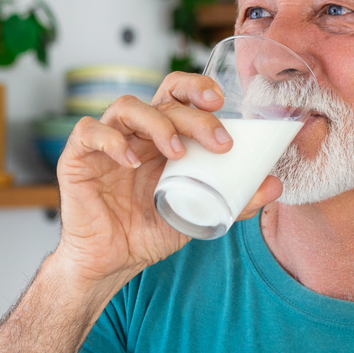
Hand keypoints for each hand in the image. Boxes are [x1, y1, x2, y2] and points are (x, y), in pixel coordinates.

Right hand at [52, 71, 282, 288]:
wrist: (110, 263)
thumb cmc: (148, 233)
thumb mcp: (198, 215)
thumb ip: (235, 200)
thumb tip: (275, 185)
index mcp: (161, 137)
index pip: (178, 95)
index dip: (198, 89)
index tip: (222, 103)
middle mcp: (135, 133)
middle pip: (162, 98)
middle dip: (194, 114)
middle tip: (218, 141)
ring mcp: (106, 143)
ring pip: (127, 107)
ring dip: (158, 123)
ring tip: (177, 153)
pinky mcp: (77, 158)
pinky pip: (89, 132)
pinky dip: (111, 141)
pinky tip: (131, 162)